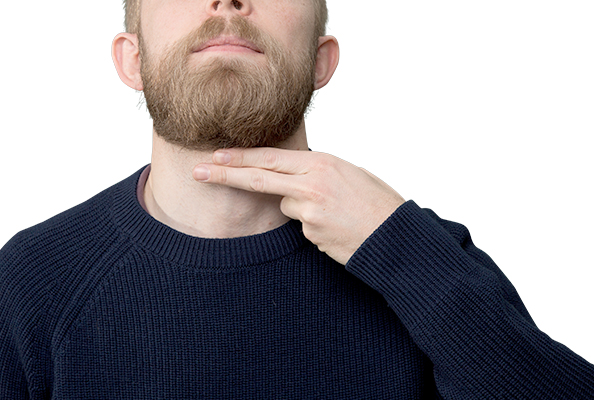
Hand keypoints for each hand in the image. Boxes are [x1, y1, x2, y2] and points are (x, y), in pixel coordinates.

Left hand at [193, 148, 405, 264]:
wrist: (395, 235)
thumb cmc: (376, 201)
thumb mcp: (348, 172)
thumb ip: (316, 170)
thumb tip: (290, 173)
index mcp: (322, 163)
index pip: (271, 158)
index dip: (241, 158)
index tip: (216, 156)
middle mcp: (312, 184)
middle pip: (259, 178)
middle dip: (225, 175)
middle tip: (198, 171)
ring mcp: (310, 210)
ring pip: (286, 206)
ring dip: (301, 208)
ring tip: (336, 212)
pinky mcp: (311, 233)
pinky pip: (301, 226)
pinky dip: (314, 225)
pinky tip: (337, 226)